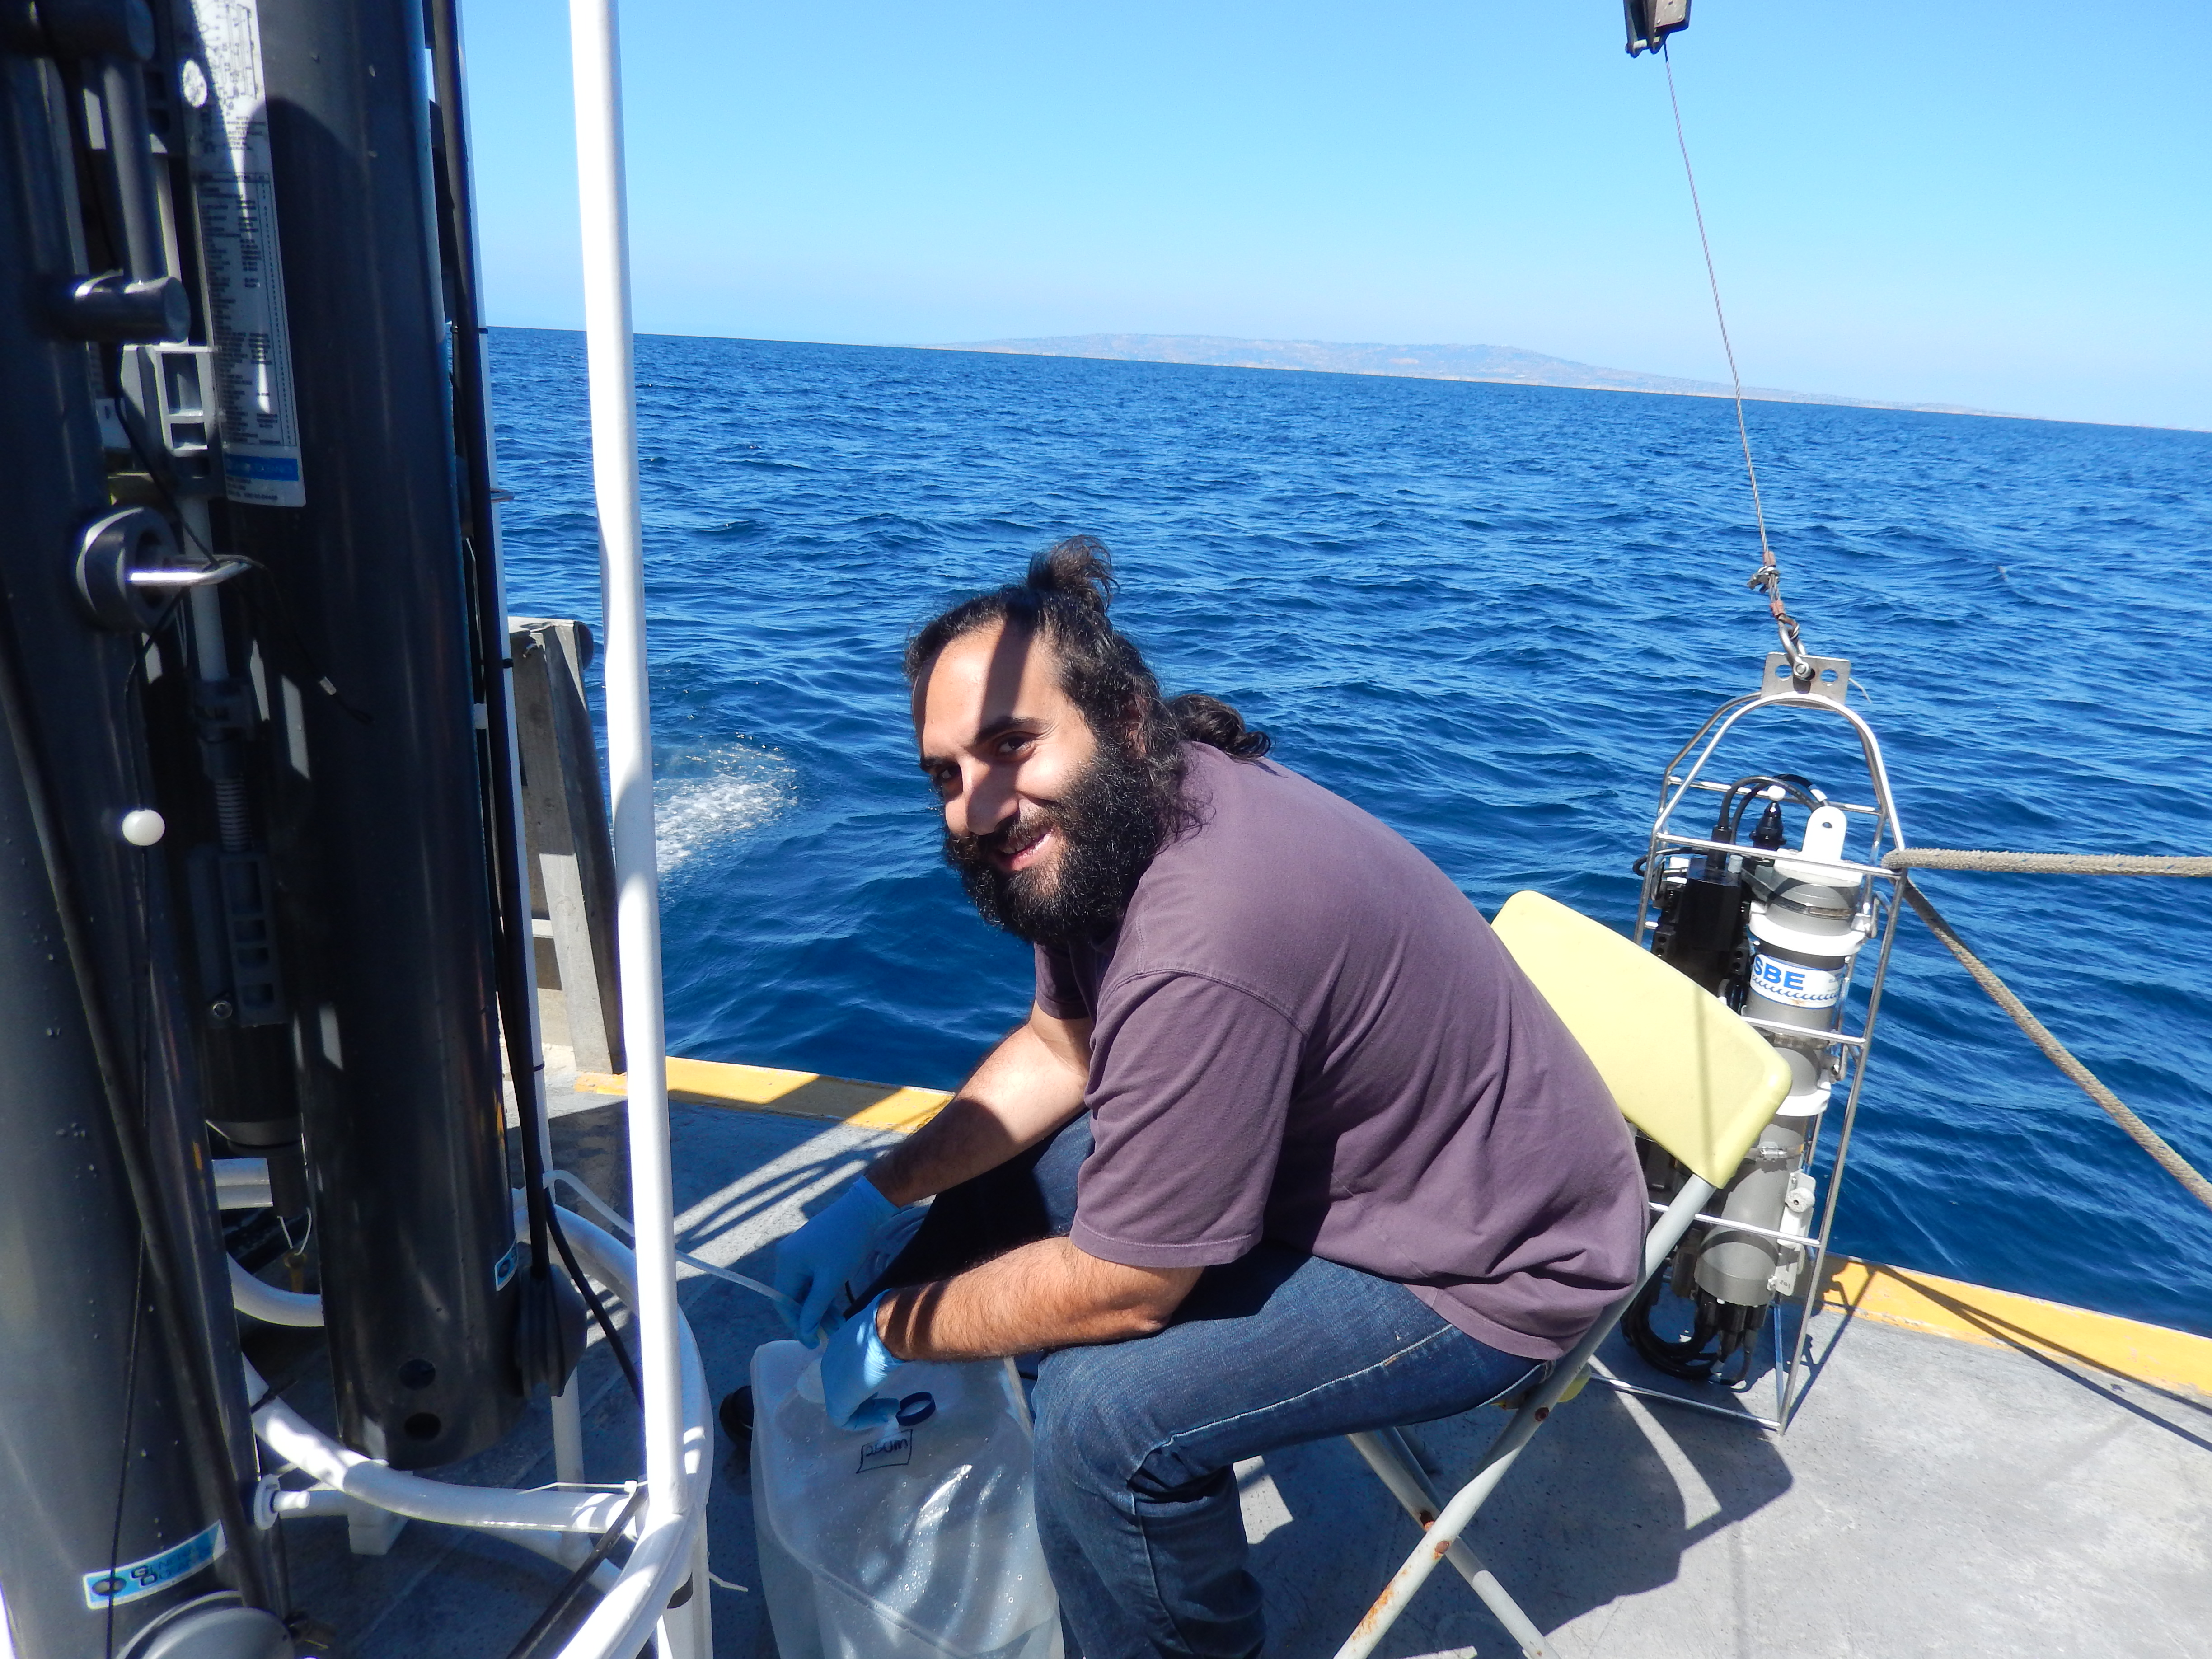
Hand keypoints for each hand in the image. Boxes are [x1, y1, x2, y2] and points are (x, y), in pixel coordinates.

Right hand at [774, 1178, 896, 1340]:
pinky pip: (813, 1280)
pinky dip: (823, 1295)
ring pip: (806, 1290)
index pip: (784, 1302)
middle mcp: (787, 1258)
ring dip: (820, 1308)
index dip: (797, 1325)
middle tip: (827, 1337)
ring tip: (836, 1327)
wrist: (864, 1208)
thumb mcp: (830, 1279)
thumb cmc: (846, 1243)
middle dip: (811, 1318)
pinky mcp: (813, 1252)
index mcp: (786, 1263)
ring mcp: (800, 1254)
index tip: (813, 1343)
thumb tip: (804, 1332)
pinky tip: (836, 1312)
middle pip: (794, 1297)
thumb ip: (814, 1307)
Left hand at [820, 1294, 901, 1428]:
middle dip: (868, 1398)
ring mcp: (830, 1382)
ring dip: (869, 1411)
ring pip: (845, 1404)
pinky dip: (865, 1421)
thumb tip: (898, 1341)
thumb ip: (883, 1341)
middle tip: (891, 1401)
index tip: (884, 1382)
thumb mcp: (884, 1333)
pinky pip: (844, 1419)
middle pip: (846, 1387)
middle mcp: (830, 1363)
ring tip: (891, 1409)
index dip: (866, 1379)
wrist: (886, 1331)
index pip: (848, 1368)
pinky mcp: (836, 1400)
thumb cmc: (890, 1328)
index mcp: (839, 1345)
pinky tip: (884, 1416)